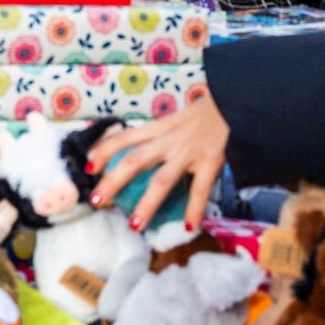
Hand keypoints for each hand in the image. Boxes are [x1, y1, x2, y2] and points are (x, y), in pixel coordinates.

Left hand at [84, 95, 230, 231]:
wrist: (237, 99)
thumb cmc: (208, 112)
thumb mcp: (178, 119)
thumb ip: (162, 135)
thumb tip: (144, 154)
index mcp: (160, 128)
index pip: (125, 138)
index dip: (104, 150)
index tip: (88, 166)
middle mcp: (169, 140)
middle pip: (134, 161)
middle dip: (113, 181)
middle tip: (96, 200)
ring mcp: (189, 152)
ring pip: (162, 180)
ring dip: (147, 204)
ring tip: (134, 225)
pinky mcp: (211, 160)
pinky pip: (200, 188)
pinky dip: (194, 208)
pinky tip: (188, 226)